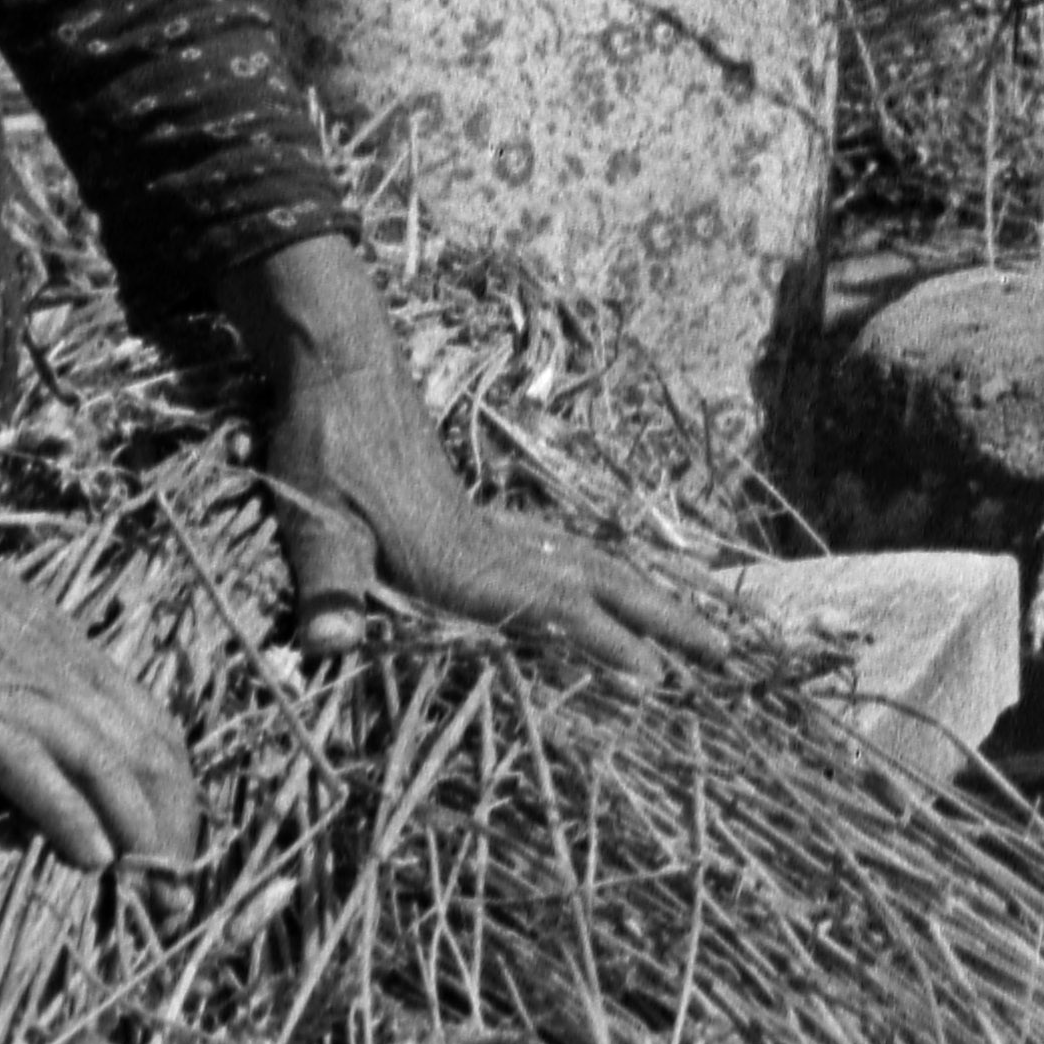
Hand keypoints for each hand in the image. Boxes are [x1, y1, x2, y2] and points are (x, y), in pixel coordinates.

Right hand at [0, 387, 195, 871]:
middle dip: (173, 822)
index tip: (180, 840)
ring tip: (156, 886)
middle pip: (146, 748)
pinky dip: (70, 815)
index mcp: (64, 645)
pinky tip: (92, 857)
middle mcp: (54, 664)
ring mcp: (7, 685)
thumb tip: (2, 719)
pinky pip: (31, 766)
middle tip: (181, 887)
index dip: (174, 785)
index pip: (149, 721)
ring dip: (140, 829)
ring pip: (105, 759)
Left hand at [247, 290, 756, 681]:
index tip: (658, 679)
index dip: (603, 644)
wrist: (341, 365)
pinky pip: (566, 552)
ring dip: (650, 597)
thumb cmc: (323, 442)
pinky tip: (617, 586)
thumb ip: (327, 582)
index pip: (551, 607)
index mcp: (462, 558)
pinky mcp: (481, 518)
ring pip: (593, 564)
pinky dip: (609, 574)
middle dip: (665, 620)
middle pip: (601, 583)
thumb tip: (331, 644)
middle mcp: (495, 544)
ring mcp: (495, 527)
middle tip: (730, 650)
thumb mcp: (312, 518)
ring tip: (702, 623)